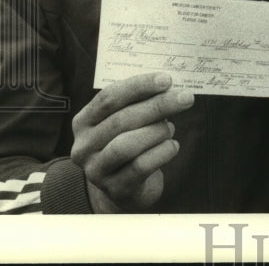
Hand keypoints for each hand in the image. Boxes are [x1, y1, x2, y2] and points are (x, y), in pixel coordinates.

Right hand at [70, 72, 194, 212]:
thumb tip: (169, 87)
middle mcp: (83, 146)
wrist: (124, 187)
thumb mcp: (126, 121)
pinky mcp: (115, 189)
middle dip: (158, 105)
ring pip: (128, 145)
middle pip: (121, 119)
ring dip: (158, 131)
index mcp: (83, 122)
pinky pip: (141, 166)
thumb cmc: (128, 142)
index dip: (138, 86)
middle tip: (185, 98)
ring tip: (171, 128)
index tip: (166, 79)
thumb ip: (139, 103)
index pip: (108, 98)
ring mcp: (96, 170)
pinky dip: (163, 152)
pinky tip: (172, 146)